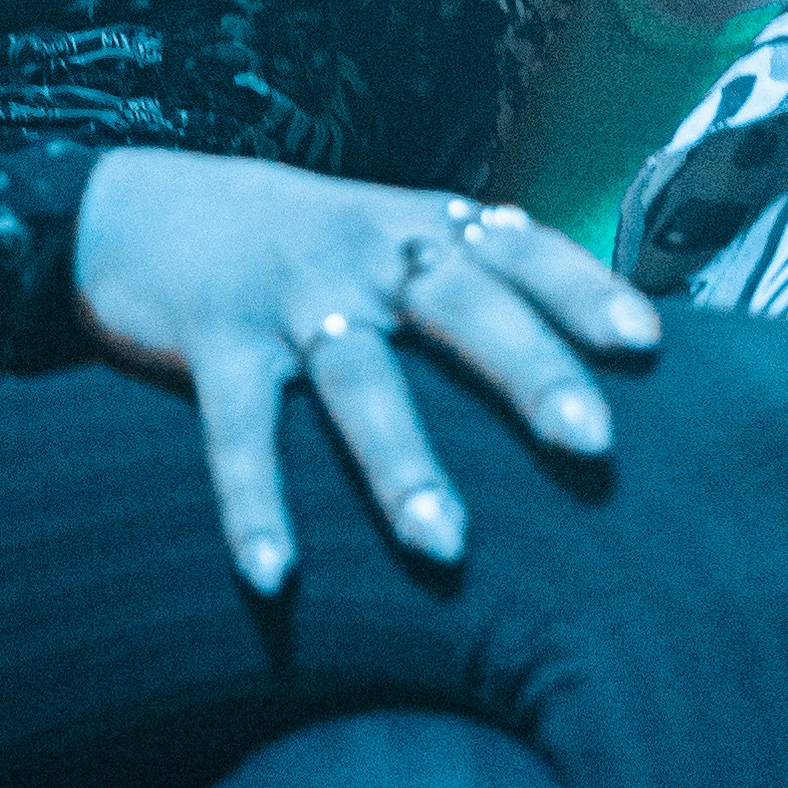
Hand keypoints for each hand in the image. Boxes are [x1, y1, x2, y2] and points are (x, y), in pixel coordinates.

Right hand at [74, 149, 659, 596]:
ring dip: (401, 464)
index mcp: (422, 226)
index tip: (648, 345)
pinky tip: (276, 579)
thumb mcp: (391, 236)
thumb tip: (614, 351)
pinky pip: (236, 431)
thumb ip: (481, 280)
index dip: (584, 290)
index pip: (520, 248)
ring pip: (356, 379)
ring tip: (448, 547)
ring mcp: (288, 295)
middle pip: (460, 306)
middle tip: (593, 442)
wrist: (140, 208)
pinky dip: (254, 504)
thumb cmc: (305, 247)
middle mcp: (366, 251)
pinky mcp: (212, 342)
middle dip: (528, 371)